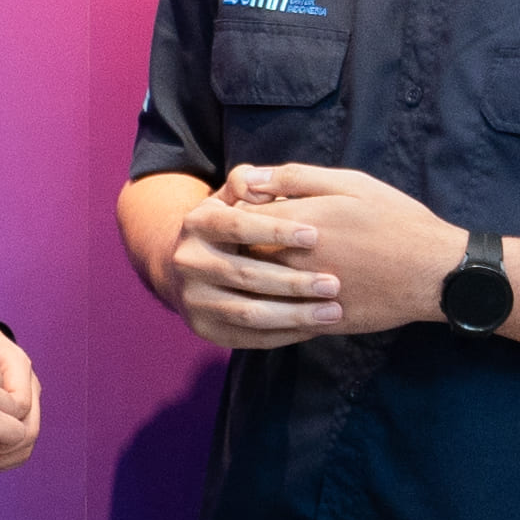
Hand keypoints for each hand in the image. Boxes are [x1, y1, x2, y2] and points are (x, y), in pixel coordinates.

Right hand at [171, 174, 343, 349]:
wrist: (185, 270)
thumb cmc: (227, 228)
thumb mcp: (229, 199)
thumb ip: (246, 182)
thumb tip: (256, 182)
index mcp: (196, 224)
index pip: (236, 226)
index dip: (275, 230)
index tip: (315, 235)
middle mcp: (188, 262)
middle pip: (246, 275)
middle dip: (294, 281)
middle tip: (334, 284)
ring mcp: (193, 300)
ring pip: (250, 313)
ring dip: (295, 314)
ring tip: (333, 311)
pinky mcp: (204, 330)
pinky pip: (250, 338)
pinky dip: (286, 334)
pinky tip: (316, 327)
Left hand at [248, 161, 467, 336]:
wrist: (435, 273)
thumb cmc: (396, 220)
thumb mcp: (350, 184)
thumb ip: (295, 178)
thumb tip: (249, 178)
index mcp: (299, 224)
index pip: (237, 218)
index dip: (235, 213)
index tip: (243, 210)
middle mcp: (295, 263)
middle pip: (240, 255)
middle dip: (236, 246)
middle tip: (241, 240)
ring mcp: (306, 297)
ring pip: (254, 292)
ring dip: (249, 280)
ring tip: (258, 267)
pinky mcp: (320, 322)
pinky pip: (279, 321)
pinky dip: (269, 310)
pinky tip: (274, 299)